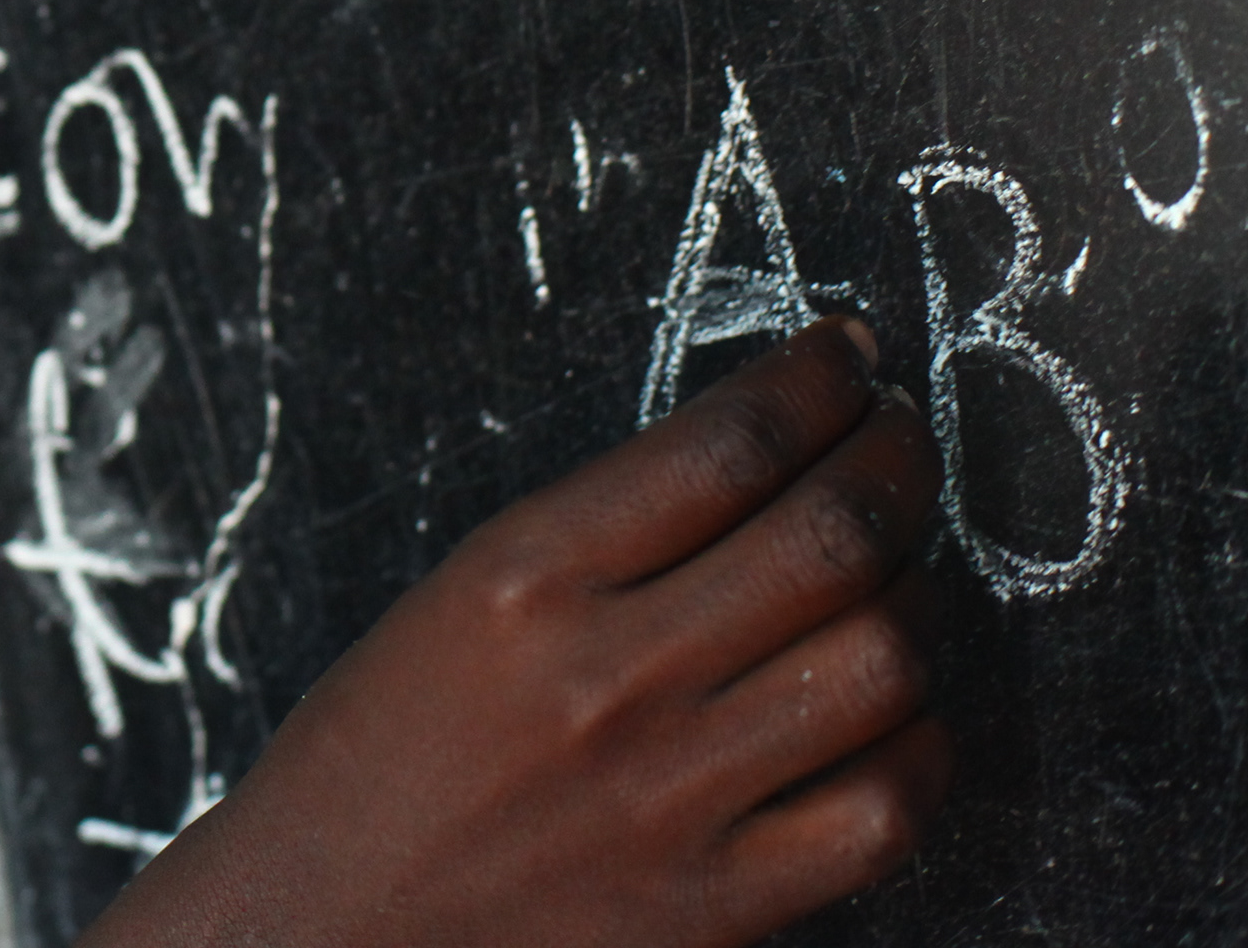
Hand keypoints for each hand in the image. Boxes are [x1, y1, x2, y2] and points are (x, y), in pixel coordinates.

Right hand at [86, 319, 951, 947]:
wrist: (322, 928)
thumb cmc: (376, 757)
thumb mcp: (454, 603)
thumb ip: (598, 539)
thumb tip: (761, 462)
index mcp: (522, 578)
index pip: (726, 442)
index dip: (818, 379)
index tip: (848, 357)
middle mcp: (607, 676)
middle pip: (830, 535)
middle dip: (896, 460)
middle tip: (899, 439)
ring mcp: (672, 795)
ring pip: (882, 659)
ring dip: (925, 594)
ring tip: (904, 573)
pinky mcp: (717, 904)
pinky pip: (885, 808)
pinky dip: (921, 744)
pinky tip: (900, 715)